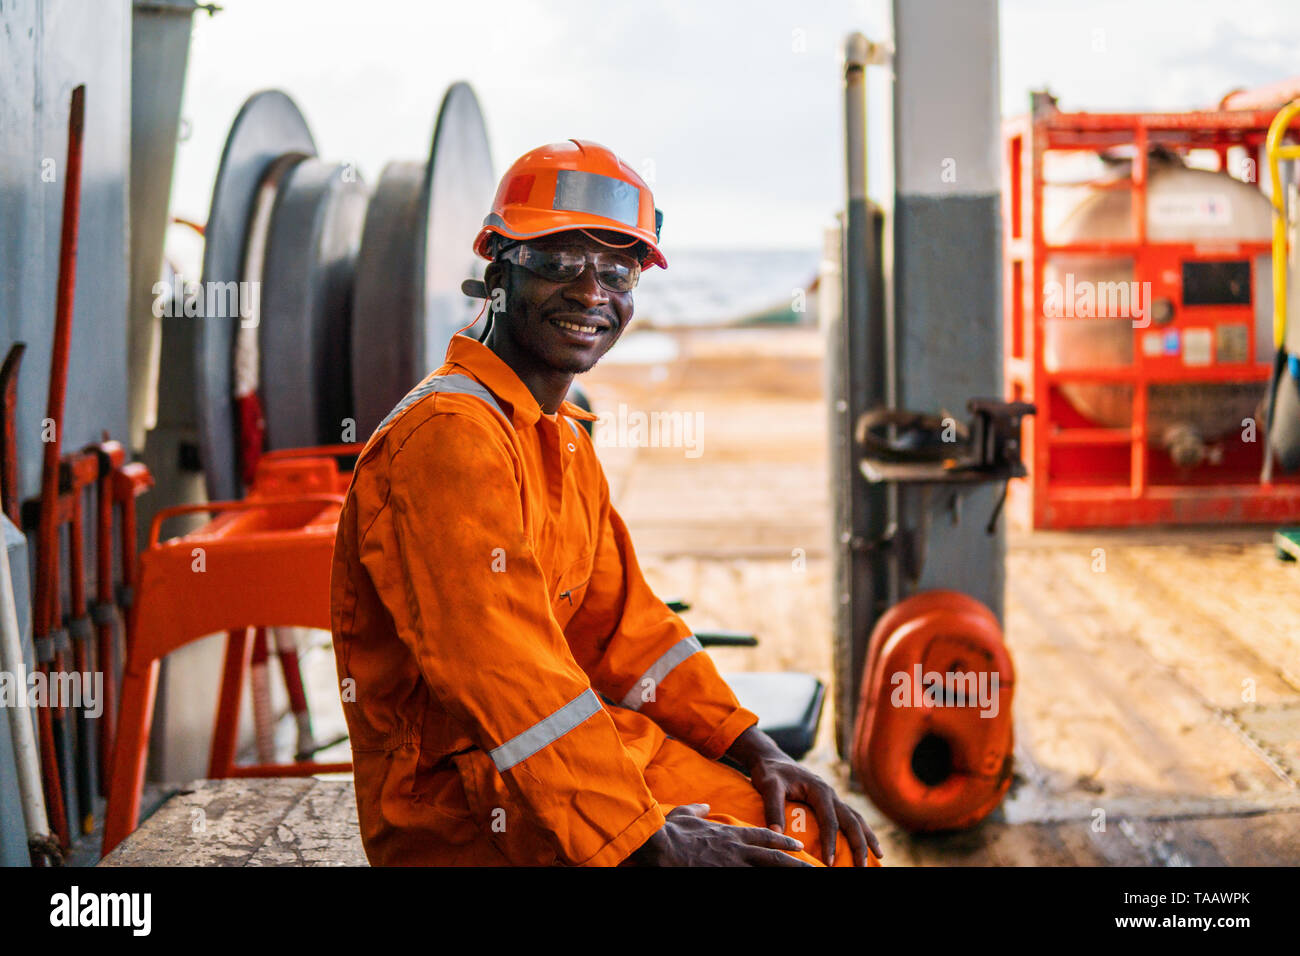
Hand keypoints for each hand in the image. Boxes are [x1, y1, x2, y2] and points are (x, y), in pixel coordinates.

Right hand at [624, 804, 812, 866]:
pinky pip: (749, 881)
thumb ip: (699, 809)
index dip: (782, 840)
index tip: (798, 845)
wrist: (661, 845)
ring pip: (766, 870)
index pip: (763, 835)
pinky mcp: (724, 875)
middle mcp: (737, 849)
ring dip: (785, 872)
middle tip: (812, 865)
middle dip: (795, 861)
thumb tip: (705, 806)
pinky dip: (764, 882)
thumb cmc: (671, 830)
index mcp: (731, 833)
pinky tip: (775, 887)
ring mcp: (732, 864)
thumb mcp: (686, 814)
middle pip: (773, 856)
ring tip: (805, 874)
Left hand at [726, 725, 882, 866]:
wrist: (771, 759)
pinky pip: (849, 816)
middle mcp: (830, 793)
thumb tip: (776, 833)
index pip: (829, 820)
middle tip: (862, 866)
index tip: (829, 862)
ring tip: (878, 855)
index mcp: (819, 790)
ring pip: (855, 817)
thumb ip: (773, 808)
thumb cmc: (770, 772)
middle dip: (859, 844)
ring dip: (867, 836)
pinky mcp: (829, 801)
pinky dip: (860, 829)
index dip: (831, 842)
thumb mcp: (769, 787)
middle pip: (851, 820)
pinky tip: (866, 842)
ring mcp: (832, 797)